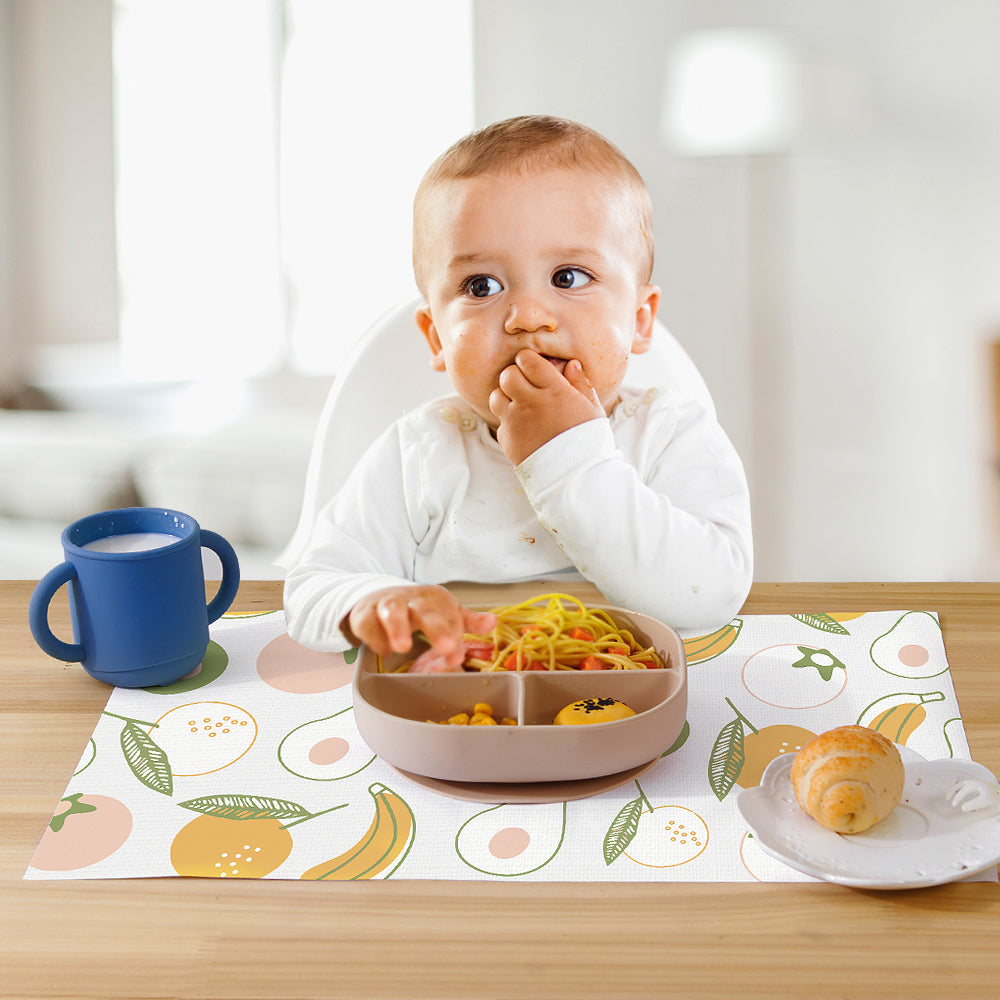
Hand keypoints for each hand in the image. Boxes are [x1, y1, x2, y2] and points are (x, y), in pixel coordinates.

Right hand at [344, 584, 497, 669]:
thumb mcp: (445, 612)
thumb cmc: (418, 608)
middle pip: (426, 611)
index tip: (456, 657)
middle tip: (447, 649)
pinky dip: (374, 635)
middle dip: (437, 629)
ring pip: (392, 610)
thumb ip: (468, 620)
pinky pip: (367, 622)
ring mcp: (388, 604)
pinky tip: (384, 649)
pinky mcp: (365, 613)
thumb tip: (493, 623)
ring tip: (402, 647)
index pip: (448, 617)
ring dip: (397, 627)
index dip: (454, 636)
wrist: (379, 595)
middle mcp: (412, 600)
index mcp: (435, 600)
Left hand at [488, 350, 605, 464]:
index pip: (527, 360)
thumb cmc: (589, 443)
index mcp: (555, 391)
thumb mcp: (593, 411)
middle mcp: (531, 403)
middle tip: (526, 386)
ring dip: (506, 397)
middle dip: (515, 376)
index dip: (528, 360)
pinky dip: (509, 422)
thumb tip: (572, 364)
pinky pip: (500, 421)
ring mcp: (516, 421)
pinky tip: (524, 429)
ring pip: (496, 396)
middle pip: (507, 374)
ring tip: (521, 406)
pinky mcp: (507, 439)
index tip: (534, 368)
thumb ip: (581, 384)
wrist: (575, 477)